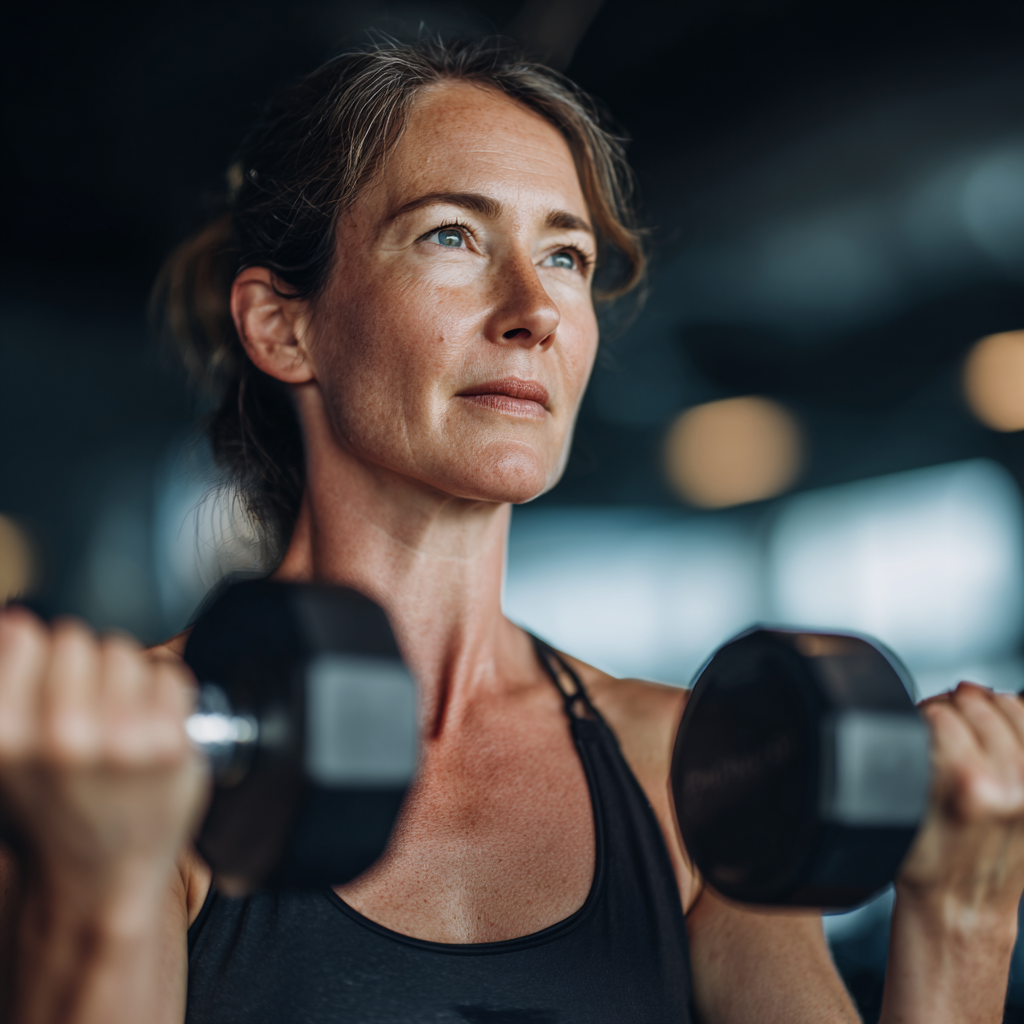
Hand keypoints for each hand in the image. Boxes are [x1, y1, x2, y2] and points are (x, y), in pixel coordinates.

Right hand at [0, 605, 207, 908]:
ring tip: (116, 722)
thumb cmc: (51, 814)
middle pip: (82, 639)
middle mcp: (62, 734)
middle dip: (85, 667)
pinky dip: (163, 697)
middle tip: (88, 710)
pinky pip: (169, 677)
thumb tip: (15, 622)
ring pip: (127, 654)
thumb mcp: (4, 756)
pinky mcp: (171, 744)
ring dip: (124, 680)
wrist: (98, 878)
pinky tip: (147, 731)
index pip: (30, 634)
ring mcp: (121, 739)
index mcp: (8, 735)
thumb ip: (6, 687)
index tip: (50, 678)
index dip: (42, 654)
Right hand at [898, 681, 1023, 929]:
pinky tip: (1003, 724)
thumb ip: (918, 754)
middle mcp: (1012, 786)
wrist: (960, 908)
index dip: (923, 712)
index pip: (942, 713)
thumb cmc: (928, 862)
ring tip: (971, 714)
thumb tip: (932, 712)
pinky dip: (1017, 718)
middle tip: (941, 715)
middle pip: (980, 704)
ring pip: (1013, 709)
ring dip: (988, 704)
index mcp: (970, 786)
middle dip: (954, 704)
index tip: (918, 720)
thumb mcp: (905, 806)